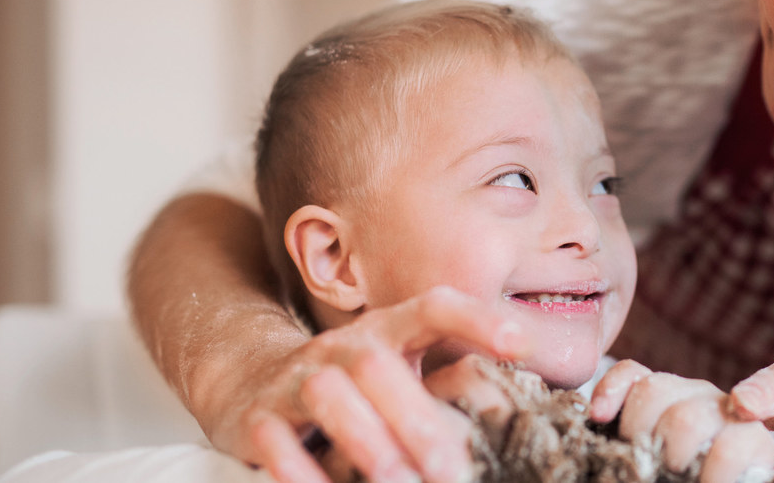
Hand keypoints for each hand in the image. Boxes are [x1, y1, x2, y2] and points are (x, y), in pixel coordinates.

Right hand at [208, 286, 530, 482]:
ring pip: (329, 395)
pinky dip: (303, 473)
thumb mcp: (398, 374)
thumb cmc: (352, 387)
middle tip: (457, 471)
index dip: (477, 318)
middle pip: (377, 363)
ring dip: (369, 443)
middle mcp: (342, 346)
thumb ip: (444, 390)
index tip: (524, 343)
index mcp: (386, 331)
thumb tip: (518, 423)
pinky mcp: (258, 416)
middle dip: (418, 418)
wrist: (249, 380)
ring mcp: (297, 377)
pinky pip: (277, 441)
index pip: (433, 307)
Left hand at [589, 360, 773, 481]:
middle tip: (645, 465)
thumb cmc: (689, 473)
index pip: (634, 375)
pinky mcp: (756, 440)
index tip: (598, 417)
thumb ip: (631, 438)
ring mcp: (729, 412)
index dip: (611, 389)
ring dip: (672, 456)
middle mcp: (699, 394)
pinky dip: (709, 476)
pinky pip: (725, 451)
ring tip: (676, 475)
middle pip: (654, 391)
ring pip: (685, 418)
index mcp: (670, 395)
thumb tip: (596, 426)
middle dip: (639, 433)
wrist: (744, 478)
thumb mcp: (654, 451)